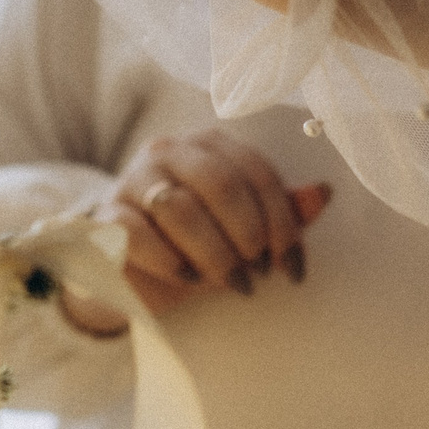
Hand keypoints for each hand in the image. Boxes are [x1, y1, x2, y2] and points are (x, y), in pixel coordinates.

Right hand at [67, 131, 331, 327]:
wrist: (129, 272)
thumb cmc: (193, 246)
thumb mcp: (241, 232)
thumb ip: (279, 213)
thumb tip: (324, 192)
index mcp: (209, 146)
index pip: (256, 171)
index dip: (282, 222)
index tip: (294, 268)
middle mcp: (168, 151)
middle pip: (220, 183)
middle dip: (247, 234)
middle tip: (258, 272)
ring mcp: (132, 180)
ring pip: (179, 208)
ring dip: (213, 252)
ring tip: (228, 282)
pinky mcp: (104, 215)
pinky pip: (137, 232)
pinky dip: (168, 260)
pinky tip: (186, 278)